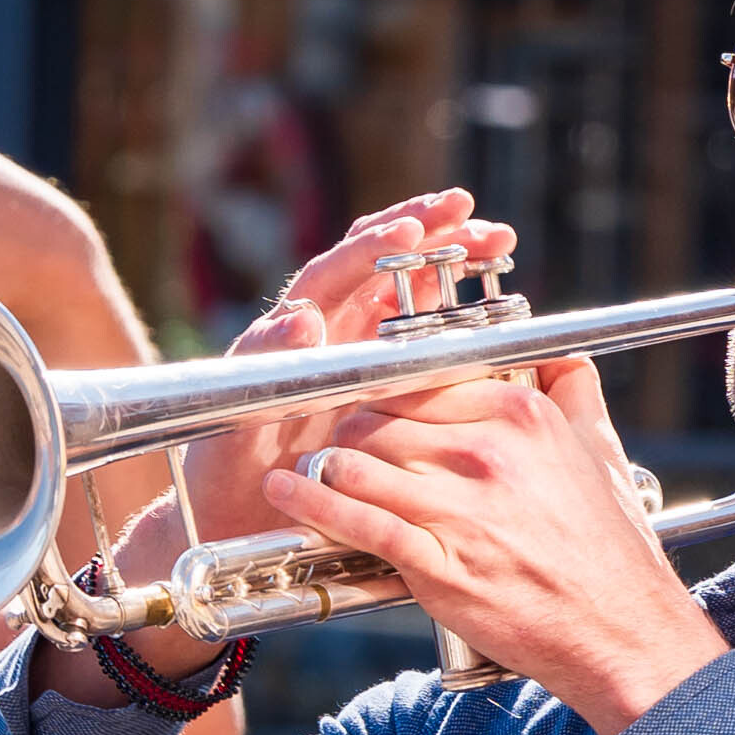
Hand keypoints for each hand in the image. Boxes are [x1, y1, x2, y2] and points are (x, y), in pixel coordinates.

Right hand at [36, 190, 514, 702]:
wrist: (240, 528)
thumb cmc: (318, 478)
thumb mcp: (383, 430)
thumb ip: (424, 386)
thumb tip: (498, 353)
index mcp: (356, 340)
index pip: (403, 277)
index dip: (448, 250)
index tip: (499, 233)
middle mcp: (316, 335)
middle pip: (364, 263)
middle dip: (410, 230)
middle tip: (457, 207)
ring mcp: (275, 357)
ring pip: (313, 290)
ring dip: (354, 261)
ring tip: (396, 237)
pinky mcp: (236, 393)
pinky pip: (255, 358)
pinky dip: (277, 338)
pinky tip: (302, 325)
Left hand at [257, 356, 725, 734]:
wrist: (618, 630)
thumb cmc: (607, 546)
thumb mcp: (600, 449)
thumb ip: (572, 390)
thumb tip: (556, 354)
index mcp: (521, 413)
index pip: (421, 378)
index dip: (386, 391)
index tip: (369, 400)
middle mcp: (486, 451)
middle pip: (378, 416)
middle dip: (350, 428)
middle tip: (340, 442)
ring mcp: (459, 508)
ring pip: (356, 460)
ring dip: (326, 466)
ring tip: (313, 470)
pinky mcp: (436, 562)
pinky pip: (356, 521)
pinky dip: (311, 504)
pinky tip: (286, 493)